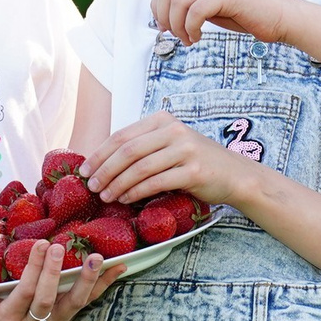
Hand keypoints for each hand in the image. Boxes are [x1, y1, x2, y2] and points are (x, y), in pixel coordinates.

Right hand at [0, 238, 118, 320]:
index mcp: (10, 320)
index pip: (23, 295)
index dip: (32, 273)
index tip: (38, 245)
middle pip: (47, 298)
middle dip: (53, 273)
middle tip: (58, 246)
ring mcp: (57, 320)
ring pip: (75, 303)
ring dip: (88, 281)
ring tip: (97, 259)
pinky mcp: (70, 315)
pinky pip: (89, 300)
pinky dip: (105, 284)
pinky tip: (120, 267)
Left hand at [83, 111, 260, 207]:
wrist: (234, 175)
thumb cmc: (196, 162)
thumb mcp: (170, 144)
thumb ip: (144, 146)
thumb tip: (103, 162)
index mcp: (163, 120)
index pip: (122, 135)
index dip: (100, 154)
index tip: (85, 171)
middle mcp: (173, 130)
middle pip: (127, 151)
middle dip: (105, 171)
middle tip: (92, 187)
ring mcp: (185, 150)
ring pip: (139, 168)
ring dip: (118, 184)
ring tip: (106, 197)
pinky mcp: (193, 171)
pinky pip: (156, 182)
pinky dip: (136, 192)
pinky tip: (126, 200)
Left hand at [153, 0, 294, 45]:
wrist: (282, 17)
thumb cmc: (248, 14)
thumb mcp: (212, 6)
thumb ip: (190, 4)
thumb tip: (161, 17)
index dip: (158, 8)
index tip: (165, 28)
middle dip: (165, 18)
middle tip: (176, 36)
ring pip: (178, 2)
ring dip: (178, 27)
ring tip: (189, 40)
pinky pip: (194, 12)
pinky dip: (191, 29)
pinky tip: (198, 38)